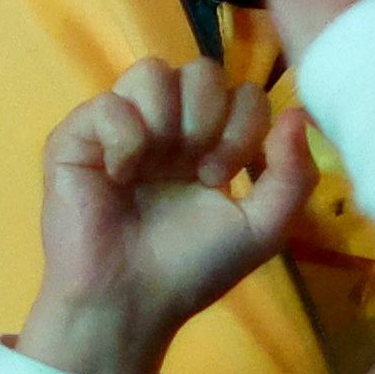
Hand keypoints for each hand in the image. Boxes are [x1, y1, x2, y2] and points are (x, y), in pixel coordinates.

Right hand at [13, 58, 313, 373]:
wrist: (130, 303)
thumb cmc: (192, 269)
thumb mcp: (260, 229)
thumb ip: (293, 176)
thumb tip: (297, 114)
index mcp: (209, 143)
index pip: (240, 92)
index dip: (242, 127)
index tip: (221, 178)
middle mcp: (166, 126)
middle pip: (201, 70)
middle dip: (208, 118)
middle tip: (195, 171)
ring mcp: (120, 126)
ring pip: (152, 70)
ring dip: (167, 120)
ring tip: (157, 167)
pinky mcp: (76, 136)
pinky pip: (108, 103)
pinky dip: (123, 138)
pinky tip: (120, 175)